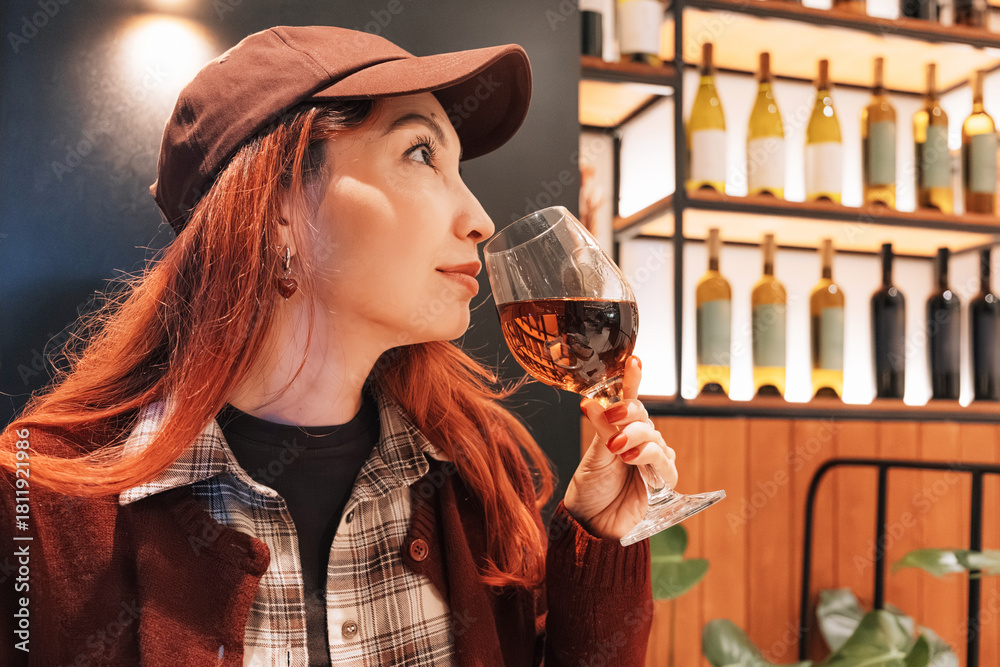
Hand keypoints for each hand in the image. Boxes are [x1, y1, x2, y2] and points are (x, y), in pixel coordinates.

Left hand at [563, 356, 677, 540]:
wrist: (592, 523)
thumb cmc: (590, 490)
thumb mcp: (592, 455)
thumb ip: (600, 429)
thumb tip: (591, 401)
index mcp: (620, 430)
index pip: (629, 400)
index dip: (633, 379)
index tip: (633, 360)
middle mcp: (639, 442)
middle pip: (643, 416)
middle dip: (629, 413)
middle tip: (612, 419)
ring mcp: (652, 460)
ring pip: (653, 435)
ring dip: (635, 437)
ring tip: (616, 448)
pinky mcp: (663, 480)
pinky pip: (663, 460)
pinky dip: (647, 455)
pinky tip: (631, 459)